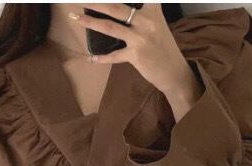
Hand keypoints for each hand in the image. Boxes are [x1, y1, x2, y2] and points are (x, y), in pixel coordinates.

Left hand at [70, 3, 203, 120]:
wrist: (174, 73)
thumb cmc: (164, 49)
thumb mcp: (158, 25)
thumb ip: (143, 15)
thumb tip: (123, 12)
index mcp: (153, 11)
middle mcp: (146, 22)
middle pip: (116, 8)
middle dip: (96, 3)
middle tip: (83, 0)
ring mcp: (140, 39)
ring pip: (110, 27)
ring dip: (91, 22)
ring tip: (77, 18)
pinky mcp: (136, 56)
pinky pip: (114, 56)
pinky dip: (102, 58)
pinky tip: (92, 59)